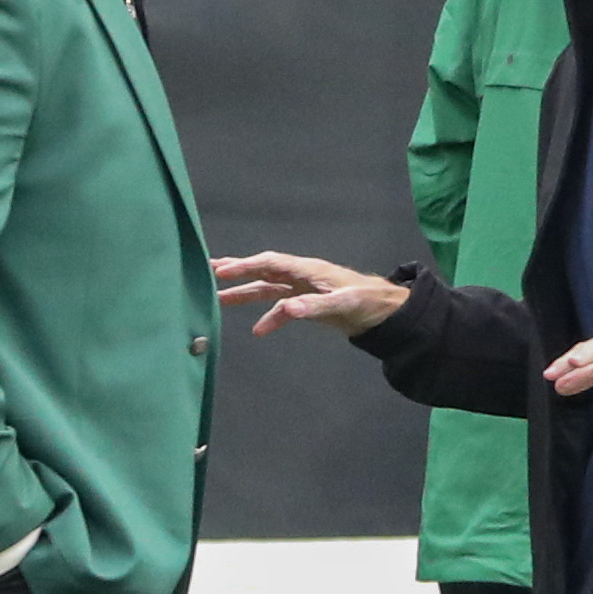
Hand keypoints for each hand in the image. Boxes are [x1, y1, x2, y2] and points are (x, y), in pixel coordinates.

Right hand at [213, 252, 410, 337]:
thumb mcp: (342, 304)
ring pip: (267, 288)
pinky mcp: (307, 303)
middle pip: (262, 270)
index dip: (245, 266)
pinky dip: (269, 317)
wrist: (384, 313)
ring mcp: (303, 289)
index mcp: (307, 269)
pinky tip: (258, 330)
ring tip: (218, 298)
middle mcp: (301, 275)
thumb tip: (285, 309)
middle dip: (236, 271)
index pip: (270, 263)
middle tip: (208, 271)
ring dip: (244, 293)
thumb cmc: (366, 301)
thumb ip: (313, 306)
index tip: (221, 271)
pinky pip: (281, 307)